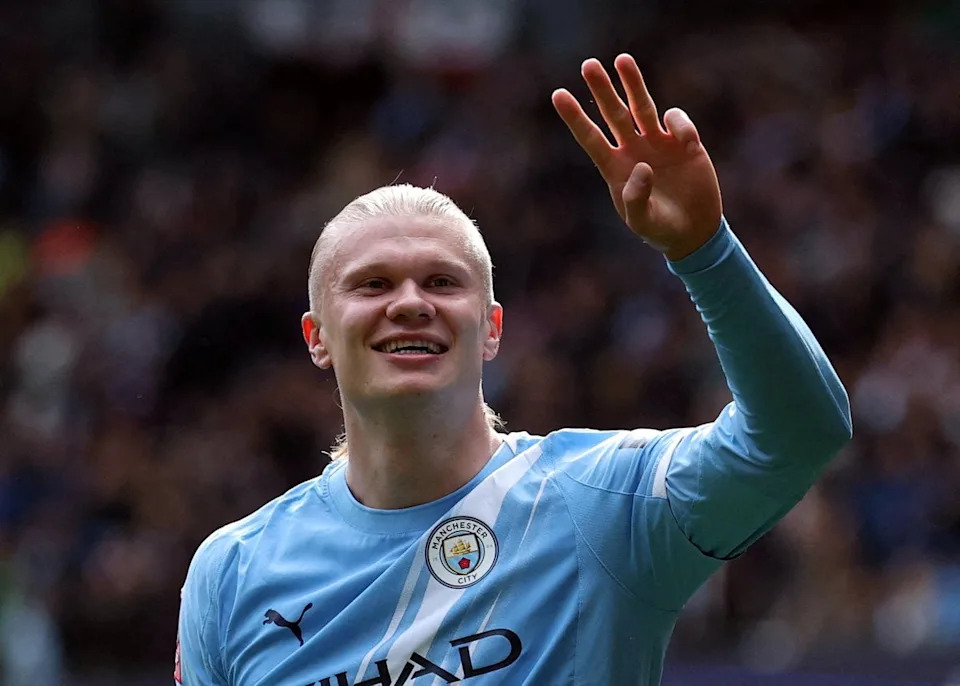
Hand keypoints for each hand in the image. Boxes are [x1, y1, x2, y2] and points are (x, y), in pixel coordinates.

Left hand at [552, 54, 721, 260]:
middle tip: (588, 65)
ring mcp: (657, 144)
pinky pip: (676, 121)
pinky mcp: (683, 143)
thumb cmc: (660, 230)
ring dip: (633, 83)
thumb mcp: (642, 222)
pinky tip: (686, 143)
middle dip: (601, 90)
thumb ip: (636, 199)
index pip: (590, 138)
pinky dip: (679, 124)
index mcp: (615, 169)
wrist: (693, 231)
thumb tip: (642, 166)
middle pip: (613, 113)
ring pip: (641, 106)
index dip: (575, 117)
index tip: (558, 94)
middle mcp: (633, 150)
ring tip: (621, 59)